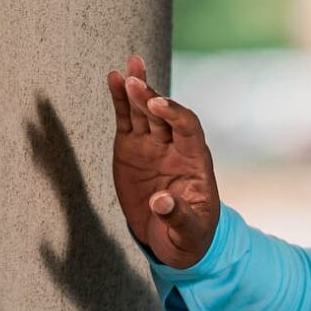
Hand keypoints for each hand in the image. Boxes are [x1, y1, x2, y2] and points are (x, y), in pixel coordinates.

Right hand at [106, 53, 221, 268]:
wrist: (173, 240)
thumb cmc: (189, 235)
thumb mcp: (189, 232)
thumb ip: (177, 216)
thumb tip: (161, 203)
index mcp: (196, 161)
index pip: (188, 128)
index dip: (174, 114)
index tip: (156, 104)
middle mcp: (175, 148)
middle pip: (164, 114)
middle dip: (150, 97)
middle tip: (135, 81)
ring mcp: (152, 146)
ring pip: (144, 111)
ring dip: (136, 89)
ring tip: (127, 69)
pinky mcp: (131, 148)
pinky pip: (126, 120)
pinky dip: (119, 100)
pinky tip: (114, 78)